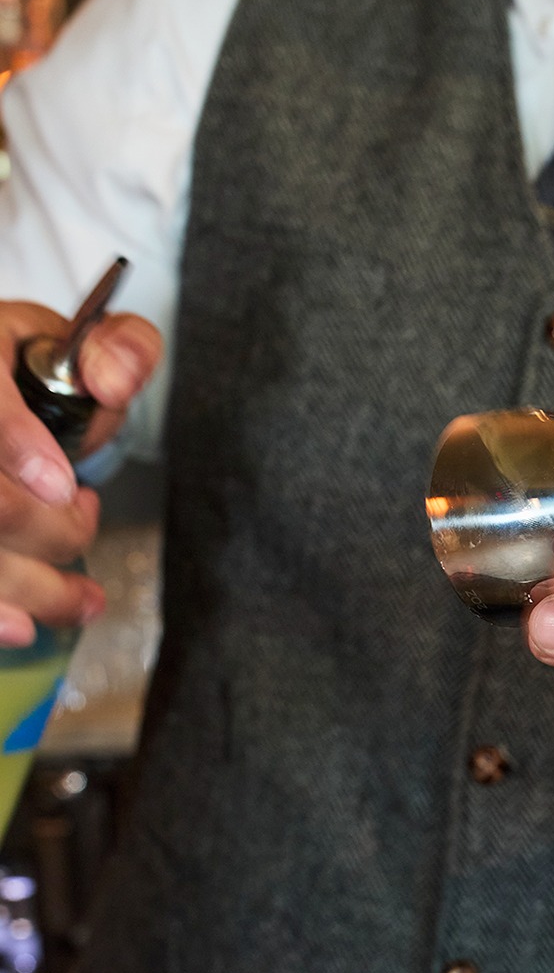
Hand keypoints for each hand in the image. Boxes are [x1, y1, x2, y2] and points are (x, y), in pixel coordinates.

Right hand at [0, 300, 159, 645]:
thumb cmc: (24, 371)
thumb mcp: (75, 343)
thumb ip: (117, 351)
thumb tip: (114, 382)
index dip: (17, 442)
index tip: (65, 487)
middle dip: (54, 529)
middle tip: (85, 514)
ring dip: (36, 588)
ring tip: (85, 599)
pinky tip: (23, 629)